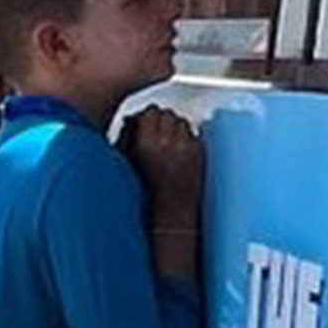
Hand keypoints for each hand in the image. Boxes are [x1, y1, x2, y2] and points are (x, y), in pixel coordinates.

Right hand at [123, 107, 204, 228]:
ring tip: (169, 143)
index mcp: (146, 143)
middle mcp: (168, 142)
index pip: (150, 113)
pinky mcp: (201, 153)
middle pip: (167, 115)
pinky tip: (180, 153)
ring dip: (175, 128)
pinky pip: (194, 136)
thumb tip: (131, 121)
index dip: (146, 118)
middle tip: (155, 133)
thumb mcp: (127, 164)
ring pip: (182, 122)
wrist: (172, 214)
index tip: (143, 123)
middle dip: (161, 121)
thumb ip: (126, 137)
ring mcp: (187, 147)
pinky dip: (188, 140)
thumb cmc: (148, 195)